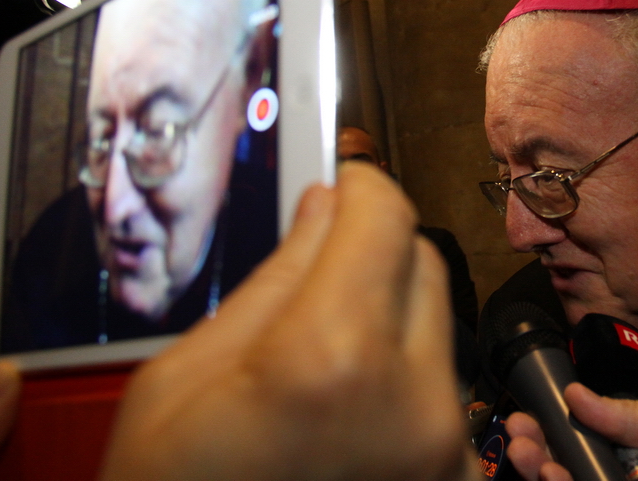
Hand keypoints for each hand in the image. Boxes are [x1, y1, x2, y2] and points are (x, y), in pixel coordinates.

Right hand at [100, 163, 477, 480]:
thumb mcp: (185, 379)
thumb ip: (274, 279)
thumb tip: (325, 207)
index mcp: (332, 359)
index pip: (386, 216)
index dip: (359, 186)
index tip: (339, 184)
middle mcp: (412, 398)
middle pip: (423, 259)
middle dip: (375, 245)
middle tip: (320, 262)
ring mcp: (444, 445)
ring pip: (438, 319)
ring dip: (390, 307)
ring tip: (322, 349)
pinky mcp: (452, 472)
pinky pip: (440, 380)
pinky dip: (403, 365)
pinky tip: (347, 397)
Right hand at [506, 383, 637, 480]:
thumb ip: (623, 414)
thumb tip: (574, 394)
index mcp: (630, 455)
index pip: (577, 446)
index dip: (547, 436)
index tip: (523, 422)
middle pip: (570, 475)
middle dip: (538, 460)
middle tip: (518, 444)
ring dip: (551, 478)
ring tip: (533, 461)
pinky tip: (565, 479)